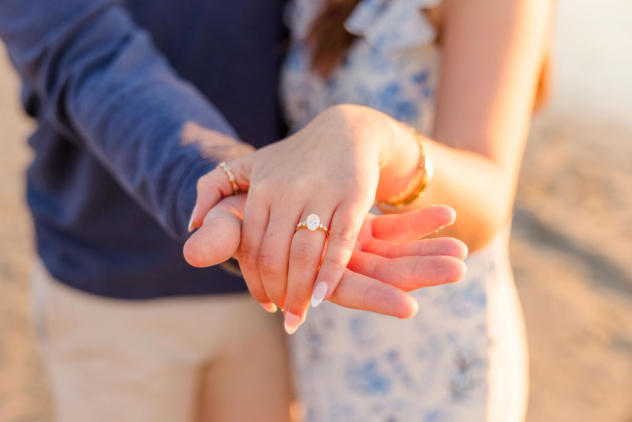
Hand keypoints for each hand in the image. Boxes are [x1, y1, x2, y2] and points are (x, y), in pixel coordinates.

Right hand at [185, 194, 466, 331]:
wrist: (259, 196)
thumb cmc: (241, 217)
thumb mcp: (229, 221)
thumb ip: (221, 235)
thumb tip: (192, 251)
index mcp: (305, 272)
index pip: (343, 290)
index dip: (372, 298)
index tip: (409, 306)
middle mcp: (332, 264)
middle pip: (381, 274)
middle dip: (418, 272)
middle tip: (458, 268)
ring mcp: (348, 246)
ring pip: (394, 254)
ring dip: (427, 252)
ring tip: (463, 251)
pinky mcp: (356, 225)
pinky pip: (393, 227)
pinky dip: (417, 222)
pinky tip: (446, 215)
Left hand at [187, 105, 431, 330]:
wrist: (347, 131)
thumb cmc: (295, 157)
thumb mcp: (250, 164)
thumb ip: (213, 186)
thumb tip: (192, 224)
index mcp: (261, 189)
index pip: (250, 247)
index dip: (254, 282)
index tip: (265, 303)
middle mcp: (287, 192)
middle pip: (273, 256)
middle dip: (276, 293)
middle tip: (285, 317)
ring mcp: (321, 195)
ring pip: (303, 254)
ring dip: (299, 293)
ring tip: (299, 317)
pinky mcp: (352, 198)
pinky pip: (339, 243)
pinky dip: (329, 274)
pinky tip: (321, 296)